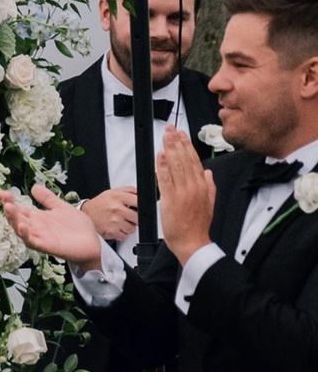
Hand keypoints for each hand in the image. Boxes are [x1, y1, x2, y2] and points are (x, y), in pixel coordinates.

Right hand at [0, 182, 104, 267]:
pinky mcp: (47, 246)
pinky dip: (26, 236)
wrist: (93, 243)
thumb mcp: (61, 207)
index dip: (9, 201)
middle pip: (17, 218)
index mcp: (37, 218)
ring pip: (21, 230)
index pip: (19, 208)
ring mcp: (40, 237)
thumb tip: (34, 187)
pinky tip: (23, 226)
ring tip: (8, 208)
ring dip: (14, 220)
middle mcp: (35, 227)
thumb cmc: (78, 227)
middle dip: (9, 209)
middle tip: (4, 198)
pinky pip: (33, 242)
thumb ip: (48, 199)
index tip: (1, 192)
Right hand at [83, 187, 139, 245]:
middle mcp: (116, 209)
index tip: (139, 208)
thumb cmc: (100, 204)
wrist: (86, 214)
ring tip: (120, 222)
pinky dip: (121, 234)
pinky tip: (116, 228)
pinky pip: (124, 236)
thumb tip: (140, 194)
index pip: (138, 202)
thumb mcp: (113, 192)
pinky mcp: (111, 232)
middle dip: (134, 219)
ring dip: (128, 227)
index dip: (142, 206)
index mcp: (117, 197)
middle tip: (128, 216)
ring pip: (132, 229)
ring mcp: (114, 221)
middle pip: (137, 218)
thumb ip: (128, 191)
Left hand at [157, 125, 216, 257]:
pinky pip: (165, 179)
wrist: (192, 242)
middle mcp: (193, 187)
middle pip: (184, 159)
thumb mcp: (210, 204)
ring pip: (175, 165)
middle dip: (177, 142)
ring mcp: (182, 192)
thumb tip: (209, 173)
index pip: (194, 161)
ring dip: (169, 149)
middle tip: (171, 129)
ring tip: (165, 136)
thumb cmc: (198, 226)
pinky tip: (160, 155)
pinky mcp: (170, 199)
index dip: (187, 146)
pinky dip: (162, 166)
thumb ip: (210, 186)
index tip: (181, 135)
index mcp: (203, 187)